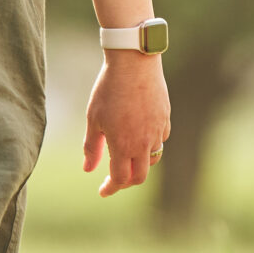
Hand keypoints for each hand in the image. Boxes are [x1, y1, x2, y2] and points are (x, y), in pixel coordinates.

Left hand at [80, 52, 168, 197]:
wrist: (134, 62)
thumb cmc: (109, 88)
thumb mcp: (94, 118)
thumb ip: (91, 147)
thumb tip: (88, 169)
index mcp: (123, 145)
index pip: (120, 179)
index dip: (110, 188)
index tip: (102, 190)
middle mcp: (144, 142)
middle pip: (140, 175)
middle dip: (127, 181)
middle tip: (115, 177)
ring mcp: (157, 130)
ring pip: (153, 157)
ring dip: (140, 162)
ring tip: (128, 155)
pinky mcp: (165, 117)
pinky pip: (161, 139)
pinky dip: (151, 144)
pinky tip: (141, 135)